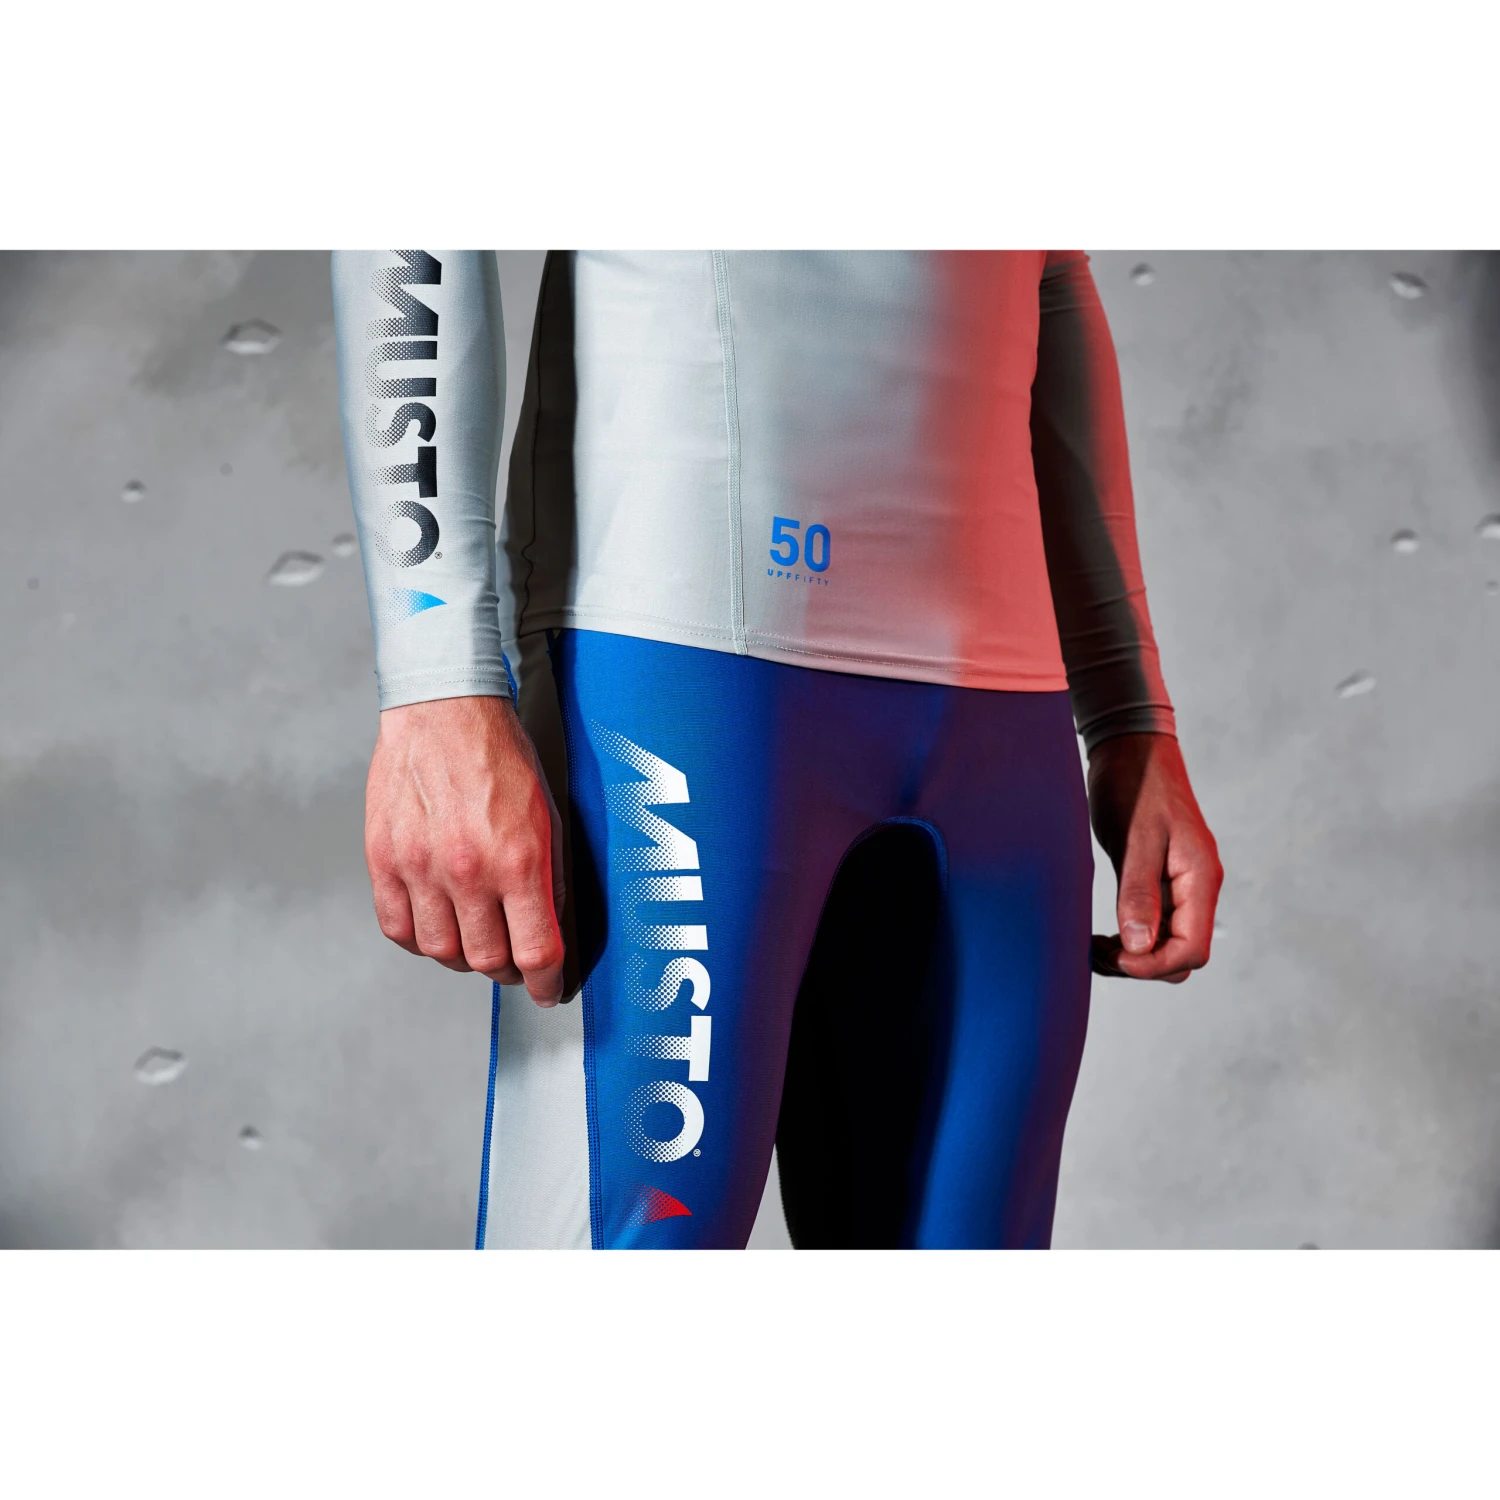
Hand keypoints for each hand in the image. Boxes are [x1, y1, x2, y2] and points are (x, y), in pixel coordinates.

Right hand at [364, 695, 566, 1005]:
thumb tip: (551, 929)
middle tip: (515, 962)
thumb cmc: (499, 755)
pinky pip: (398, 928)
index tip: (548, 990)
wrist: (444, 711)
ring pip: (441, 952)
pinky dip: (419, 940)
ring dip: (464, 958)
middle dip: (508, 971)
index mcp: (517, 859)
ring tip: (476, 939)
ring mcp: (420, 867)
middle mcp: (467, 869)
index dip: (546, 984)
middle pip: (488, 960)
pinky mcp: (384, 859)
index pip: (535, 951)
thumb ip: (549, 878)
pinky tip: (437, 924)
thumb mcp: (548, 815)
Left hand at [1086, 733, 1221, 983]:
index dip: (1153, 965)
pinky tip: (1104, 932)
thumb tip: (1139, 947)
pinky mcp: (1160, 879)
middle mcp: (1196, 887)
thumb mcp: (1135, 837)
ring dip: (1134, 955)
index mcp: (1200, 878)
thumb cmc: (1135, 783)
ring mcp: (1179, 884)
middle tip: (1096, 952)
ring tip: (1094, 945)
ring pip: (1167, 943)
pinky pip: (1154, 924)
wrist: (1131, 747)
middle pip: (1183, 954)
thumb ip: (1138, 892)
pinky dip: (1131, 936)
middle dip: (1142, 965)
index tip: (1114, 955)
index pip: (1191, 950)